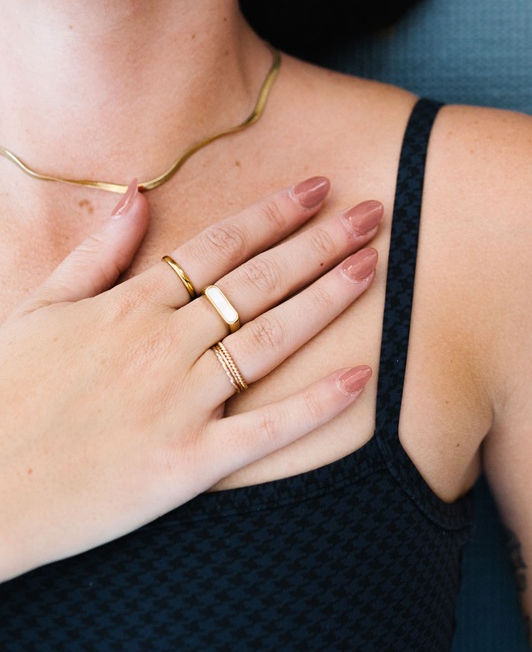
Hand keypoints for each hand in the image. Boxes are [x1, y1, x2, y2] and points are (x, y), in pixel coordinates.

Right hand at [0, 176, 382, 581]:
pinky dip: (316, 404)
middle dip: (321, 242)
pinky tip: (362, 377)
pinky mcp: (187, 464)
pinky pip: (266, 430)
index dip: (274, 213)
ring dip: (328, 298)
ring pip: (271, 338)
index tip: (318, 187)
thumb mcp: (40, 309)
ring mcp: (178, 403)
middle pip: (258, 281)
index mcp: (128, 305)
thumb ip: (98, 252)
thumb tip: (139, 191)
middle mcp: (162, 345)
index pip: (219, 245)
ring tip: (373, 265)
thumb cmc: (4, 395)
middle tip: (374, 212)